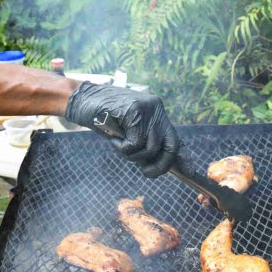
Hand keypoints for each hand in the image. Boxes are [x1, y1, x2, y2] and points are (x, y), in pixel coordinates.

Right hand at [65, 82, 179, 176]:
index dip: (181, 157)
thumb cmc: (102, 118)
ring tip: (118, 144)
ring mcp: (147, 109)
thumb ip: (144, 142)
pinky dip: (122, 147)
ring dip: (132, 155)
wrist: (81, 99)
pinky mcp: (135, 111)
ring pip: (150, 147)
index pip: (174, 138)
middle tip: (145, 172)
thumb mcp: (128, 131)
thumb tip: (158, 162)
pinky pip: (135, 143)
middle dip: (160, 165)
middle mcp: (156, 109)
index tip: (189, 171)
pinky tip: (112, 138)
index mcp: (157, 112)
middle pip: (170, 145)